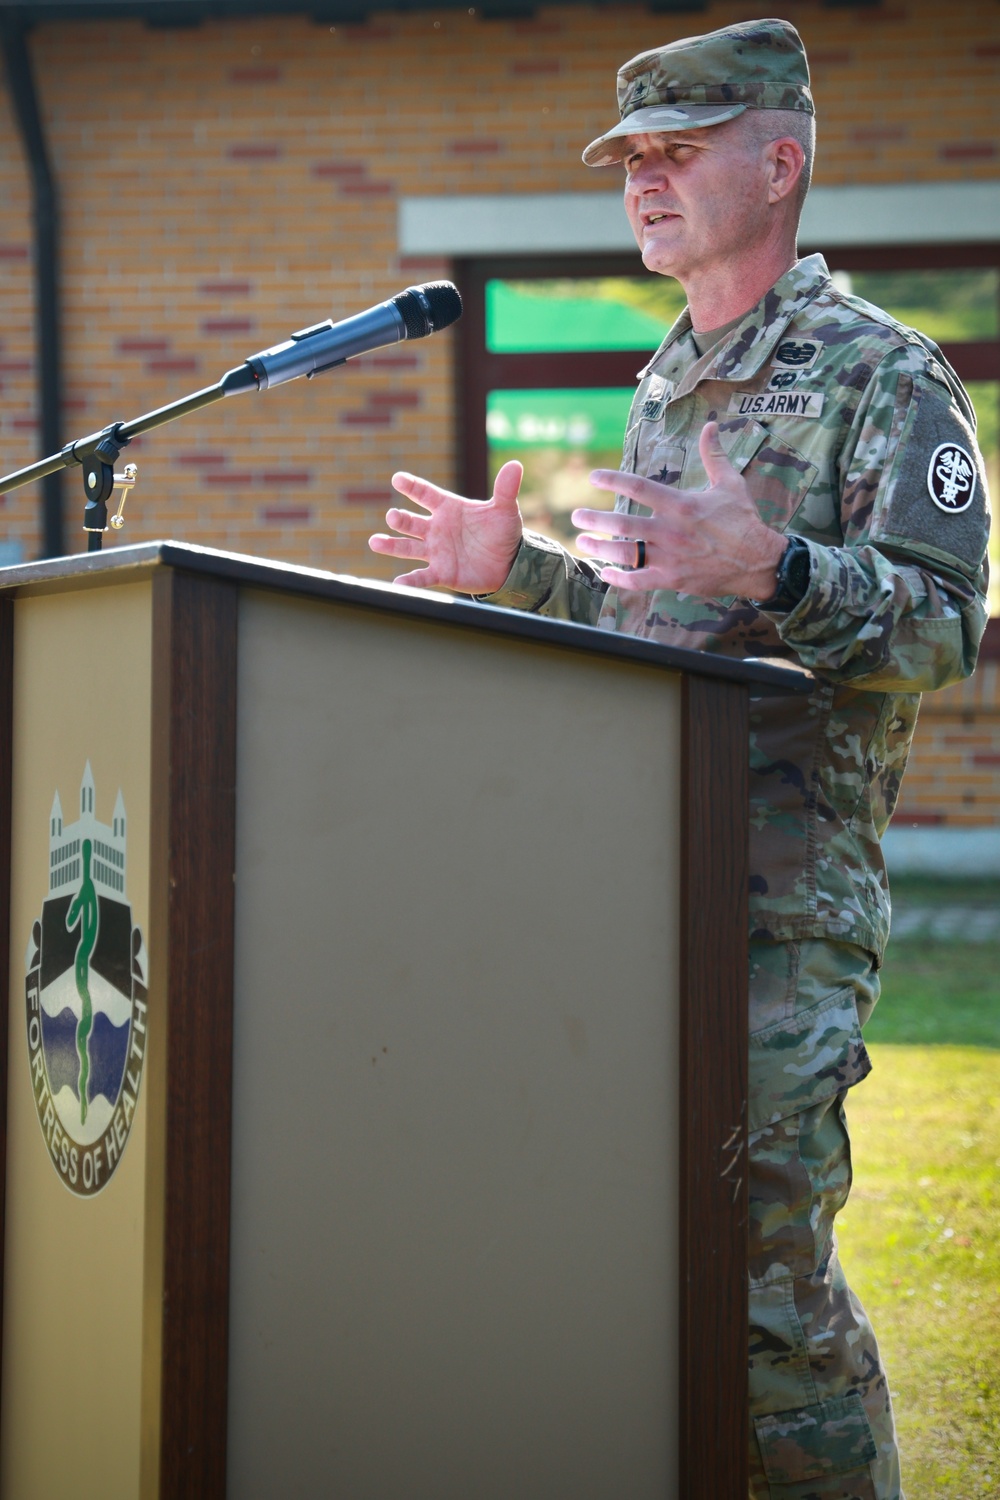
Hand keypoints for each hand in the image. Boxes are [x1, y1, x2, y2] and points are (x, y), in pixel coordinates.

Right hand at [369, 461, 524, 592]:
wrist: (509, 563)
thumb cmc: (502, 532)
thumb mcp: (505, 510)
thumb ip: (505, 489)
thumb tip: (515, 464)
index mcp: (448, 508)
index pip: (426, 494)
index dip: (412, 487)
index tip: (398, 479)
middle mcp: (436, 528)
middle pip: (411, 522)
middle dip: (400, 519)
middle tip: (392, 516)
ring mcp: (436, 551)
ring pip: (407, 547)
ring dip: (391, 545)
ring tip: (375, 542)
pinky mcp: (441, 572)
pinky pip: (421, 576)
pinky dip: (409, 581)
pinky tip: (397, 585)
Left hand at [572, 421, 786, 598]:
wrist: (758, 562)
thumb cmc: (743, 521)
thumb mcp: (730, 484)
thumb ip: (714, 455)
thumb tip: (711, 425)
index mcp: (681, 505)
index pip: (639, 487)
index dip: (612, 479)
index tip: (593, 477)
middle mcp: (671, 531)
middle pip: (623, 523)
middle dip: (595, 519)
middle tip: (576, 515)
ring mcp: (670, 557)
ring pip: (626, 553)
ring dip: (600, 548)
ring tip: (582, 541)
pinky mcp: (672, 579)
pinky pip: (639, 581)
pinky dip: (619, 579)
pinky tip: (604, 573)